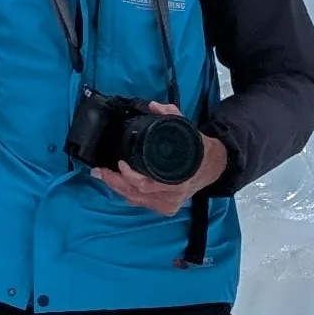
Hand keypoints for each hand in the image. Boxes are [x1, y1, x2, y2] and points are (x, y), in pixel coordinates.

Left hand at [97, 110, 228, 215]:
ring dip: (117, 189)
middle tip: (100, 171)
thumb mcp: (187, 128)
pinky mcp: (166, 208)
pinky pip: (142, 204)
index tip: (120, 163)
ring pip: (137, 200)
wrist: (213, 167)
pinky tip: (116, 186)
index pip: (147, 185)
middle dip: (115, 182)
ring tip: (103, 176)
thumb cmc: (198, 149)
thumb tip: (153, 106)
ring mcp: (169, 204)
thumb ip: (171, 115)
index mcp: (179, 179)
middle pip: (137, 194)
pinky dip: (127, 195)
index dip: (130, 177)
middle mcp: (173, 196)